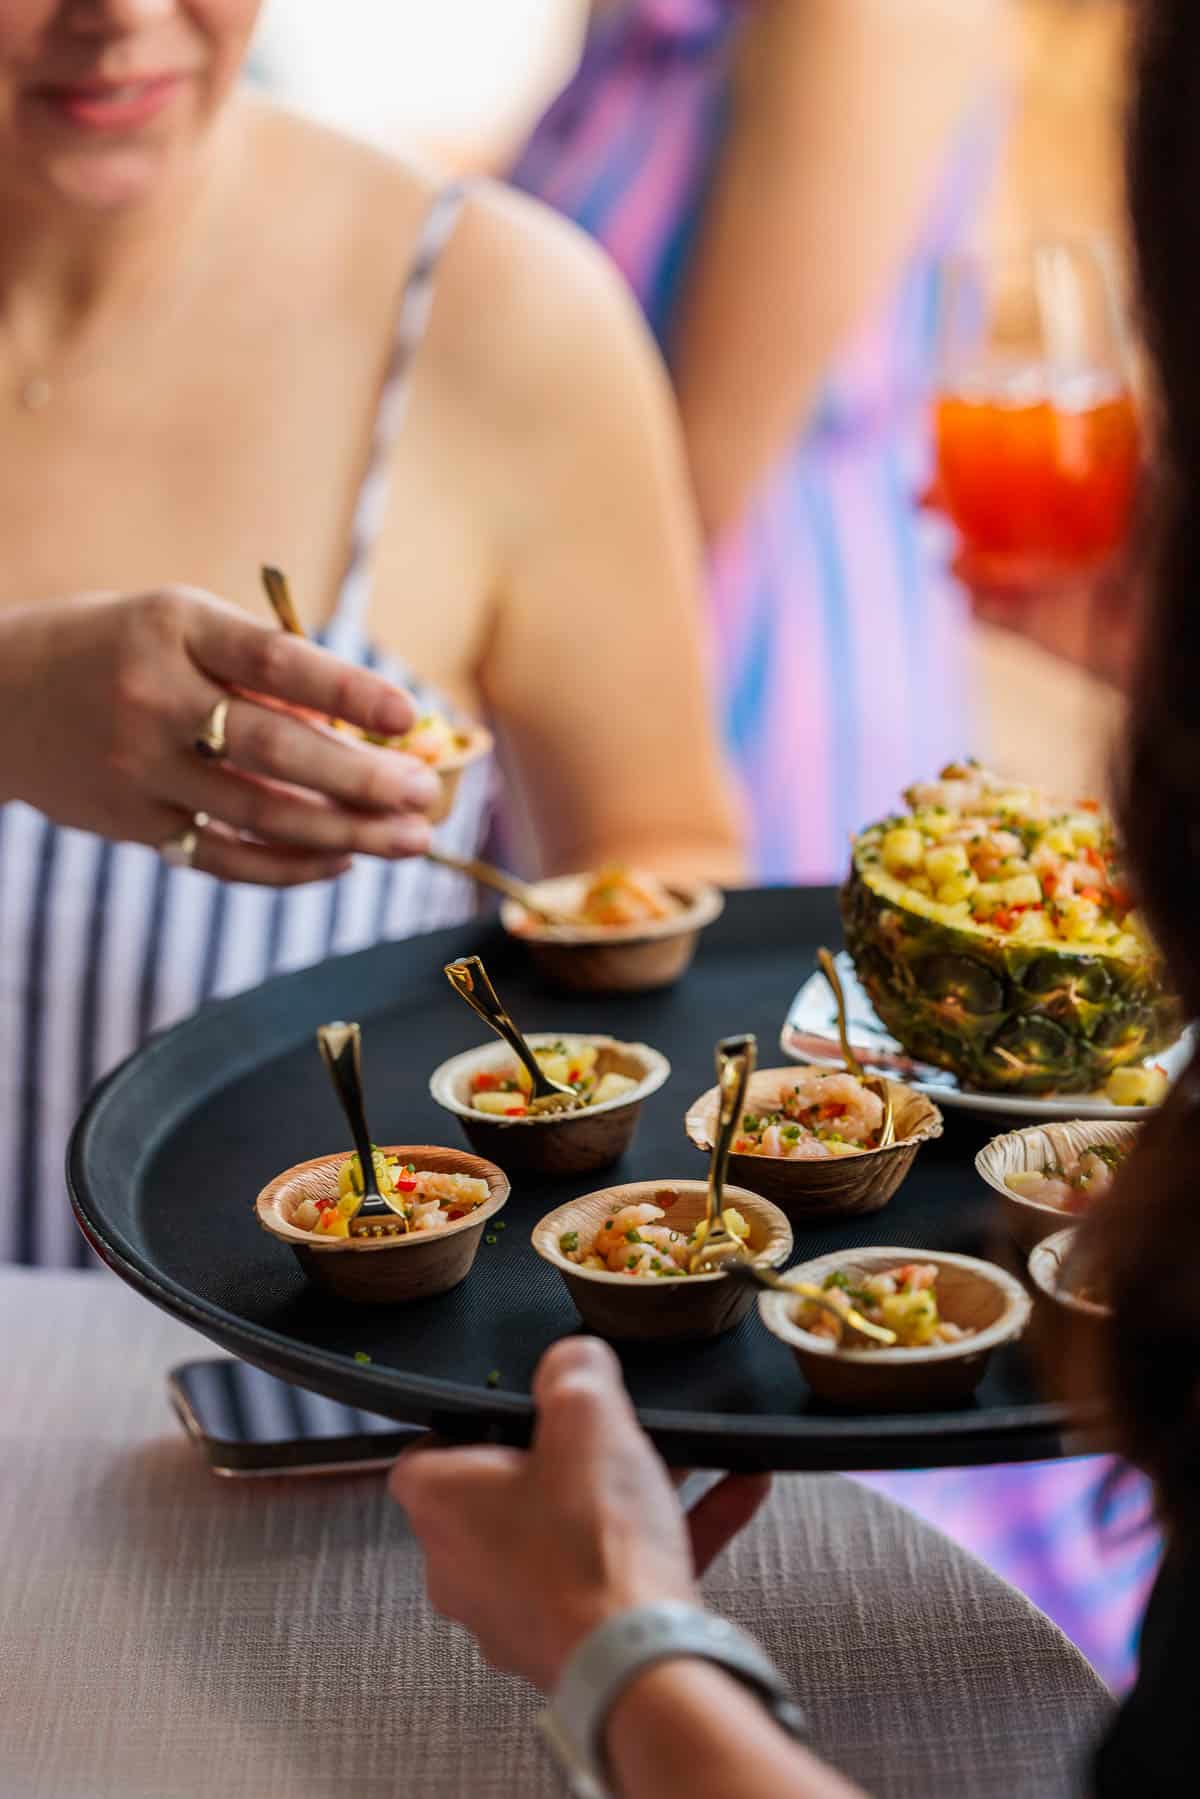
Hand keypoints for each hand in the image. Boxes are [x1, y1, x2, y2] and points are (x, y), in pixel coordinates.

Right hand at [0, 587, 442, 884]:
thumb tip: (365, 732)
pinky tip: (342, 861)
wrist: (0, 696)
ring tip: (408, 838)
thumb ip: (260, 670)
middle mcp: (154, 698)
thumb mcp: (180, 627)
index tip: (408, 716)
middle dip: (361, 779)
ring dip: (345, 833)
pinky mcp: (132, 824)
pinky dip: (290, 866)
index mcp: (175, 628)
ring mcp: (140, 768)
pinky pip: (225, 857)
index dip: (347, 692)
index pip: (276, 662)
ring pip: (259, 814)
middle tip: (422, 795)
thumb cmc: (120, 649)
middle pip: (275, 750)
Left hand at [389, 1337, 770, 1690]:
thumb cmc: (589, 1542)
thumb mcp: (586, 1416)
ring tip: (687, 1451)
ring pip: (572, 1532)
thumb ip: (575, 1369)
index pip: (429, 1453)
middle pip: (509, 1491)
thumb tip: (572, 1358)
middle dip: (566, 1457)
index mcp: (443, 1507)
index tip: (520, 1404)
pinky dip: (668, 1532)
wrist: (638, 1661)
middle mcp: (464, 1567)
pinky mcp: (575, 1640)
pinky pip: (620, 1573)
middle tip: (608, 1428)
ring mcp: (518, 1612)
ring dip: (626, 1493)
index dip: (472, 1421)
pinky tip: (734, 1489)